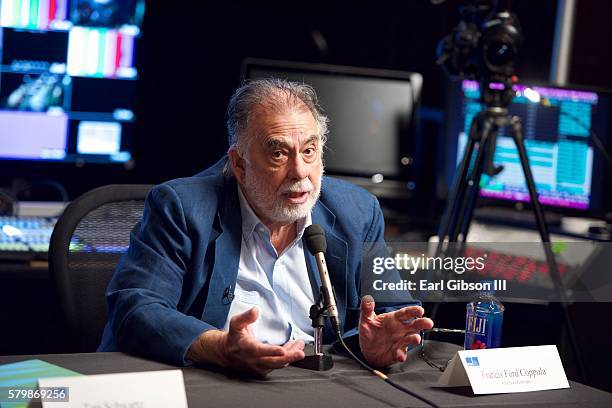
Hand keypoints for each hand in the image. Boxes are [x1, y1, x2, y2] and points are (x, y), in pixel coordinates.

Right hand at [187, 307, 304, 375]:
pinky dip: (286, 358)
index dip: (272, 351)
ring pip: (277, 364)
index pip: (260, 351)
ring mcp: (259, 365)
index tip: (282, 350)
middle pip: (273, 361)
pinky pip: (277, 364)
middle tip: (300, 352)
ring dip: (290, 356)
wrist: (227, 353)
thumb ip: (246, 316)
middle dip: (288, 357)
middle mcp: (253, 359)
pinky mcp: (263, 368)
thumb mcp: (236, 323)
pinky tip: (293, 349)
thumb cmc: (234, 337)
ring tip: (300, 347)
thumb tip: (255, 310)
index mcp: (247, 348)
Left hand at [358, 296, 433, 367]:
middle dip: (422, 323)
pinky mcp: (397, 352)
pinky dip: (401, 354)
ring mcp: (400, 341)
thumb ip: (367, 309)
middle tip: (428, 323)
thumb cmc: (369, 331)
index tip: (420, 310)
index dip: (413, 311)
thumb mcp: (366, 319)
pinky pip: (401, 354)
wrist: (366, 349)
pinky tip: (399, 355)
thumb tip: (367, 298)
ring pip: (411, 339)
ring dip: (414, 339)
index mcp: (394, 319)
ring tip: (416, 338)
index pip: (406, 313)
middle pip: (414, 325)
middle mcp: (400, 329)